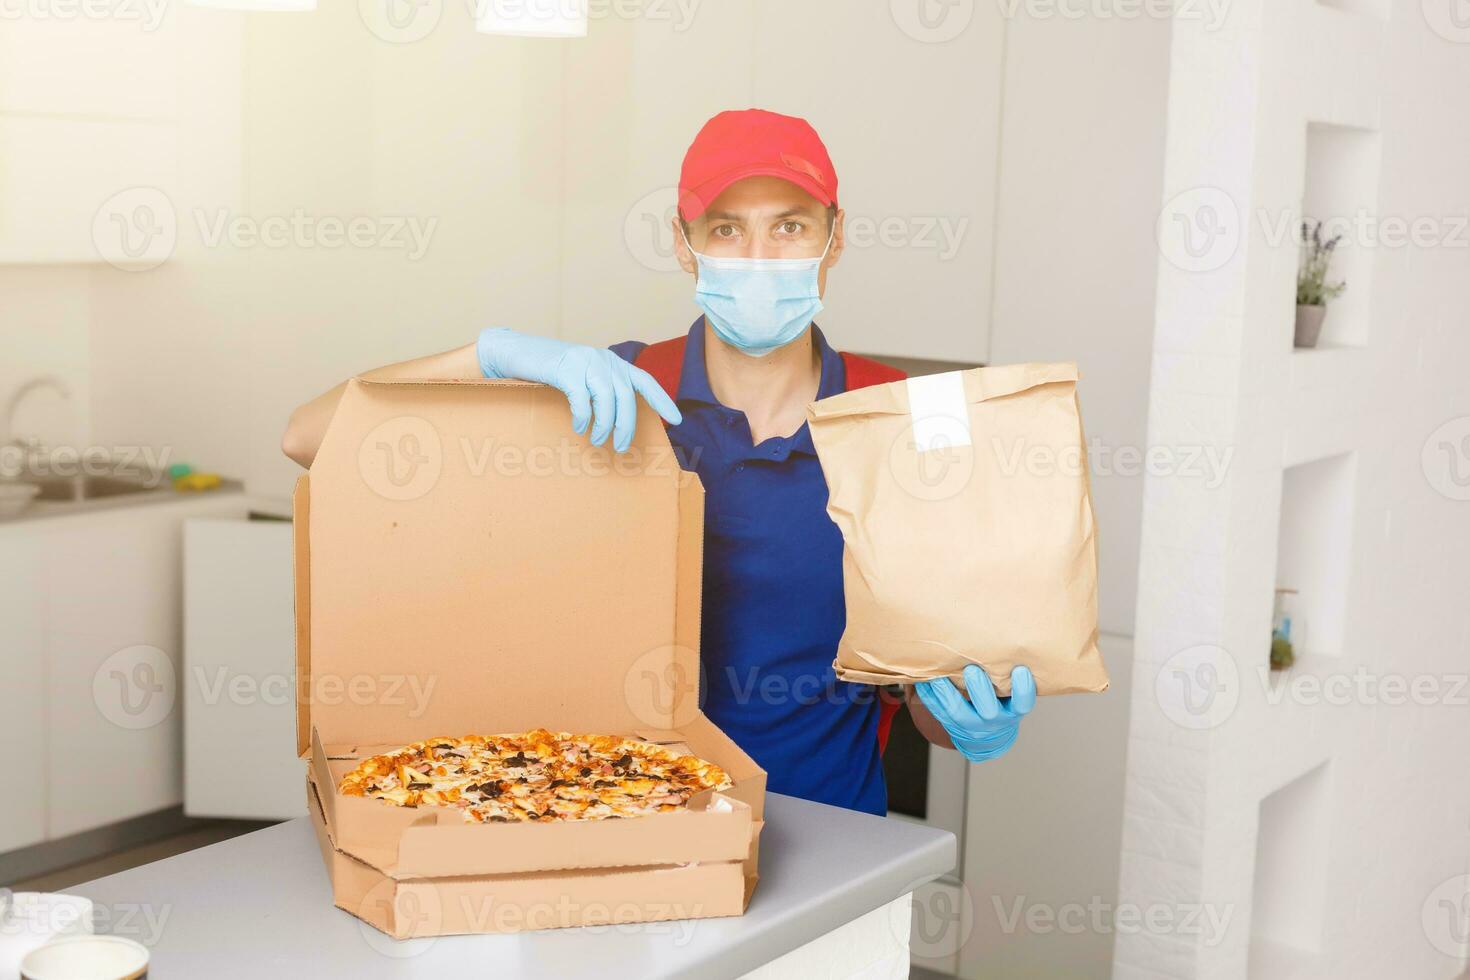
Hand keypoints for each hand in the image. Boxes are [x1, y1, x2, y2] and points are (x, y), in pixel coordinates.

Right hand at [476, 328, 681, 452]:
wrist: (517, 351)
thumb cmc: (552, 370)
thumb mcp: (583, 376)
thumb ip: (601, 389)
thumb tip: (617, 420)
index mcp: (612, 362)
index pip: (645, 381)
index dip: (663, 400)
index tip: (676, 420)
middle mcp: (604, 359)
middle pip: (626, 396)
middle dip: (627, 426)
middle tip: (621, 447)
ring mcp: (585, 361)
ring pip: (607, 398)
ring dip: (605, 425)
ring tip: (598, 441)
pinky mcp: (566, 368)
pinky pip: (582, 398)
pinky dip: (583, 416)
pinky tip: (579, 427)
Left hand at [914, 665, 1035, 762]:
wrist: (988, 735)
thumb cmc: (1002, 702)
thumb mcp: (1013, 693)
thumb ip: (1009, 672)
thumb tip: (1008, 634)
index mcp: (1013, 710)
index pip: (1023, 703)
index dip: (1023, 689)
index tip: (1020, 670)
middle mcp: (995, 720)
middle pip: (989, 710)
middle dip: (979, 690)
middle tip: (972, 670)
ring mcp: (973, 726)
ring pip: (958, 713)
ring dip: (947, 693)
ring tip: (938, 676)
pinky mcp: (953, 726)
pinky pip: (939, 713)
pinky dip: (930, 697)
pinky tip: (923, 682)